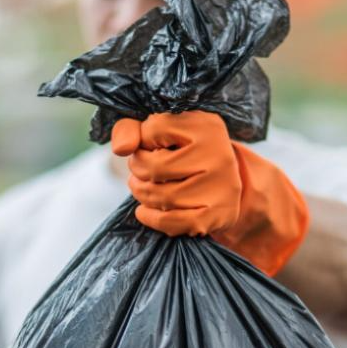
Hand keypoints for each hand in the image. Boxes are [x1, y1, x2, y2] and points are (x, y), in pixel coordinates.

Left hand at [111, 110, 310, 275]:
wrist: (225, 181)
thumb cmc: (185, 151)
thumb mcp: (161, 131)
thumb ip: (130, 129)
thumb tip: (121, 148)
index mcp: (206, 126)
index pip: (154, 129)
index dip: (142, 140)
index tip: (149, 146)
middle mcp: (219, 154)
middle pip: (155, 167)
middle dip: (137, 170)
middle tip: (139, 171)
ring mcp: (221, 187)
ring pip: (162, 197)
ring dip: (142, 194)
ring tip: (142, 187)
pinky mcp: (217, 214)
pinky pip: (173, 221)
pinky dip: (151, 218)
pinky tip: (144, 211)